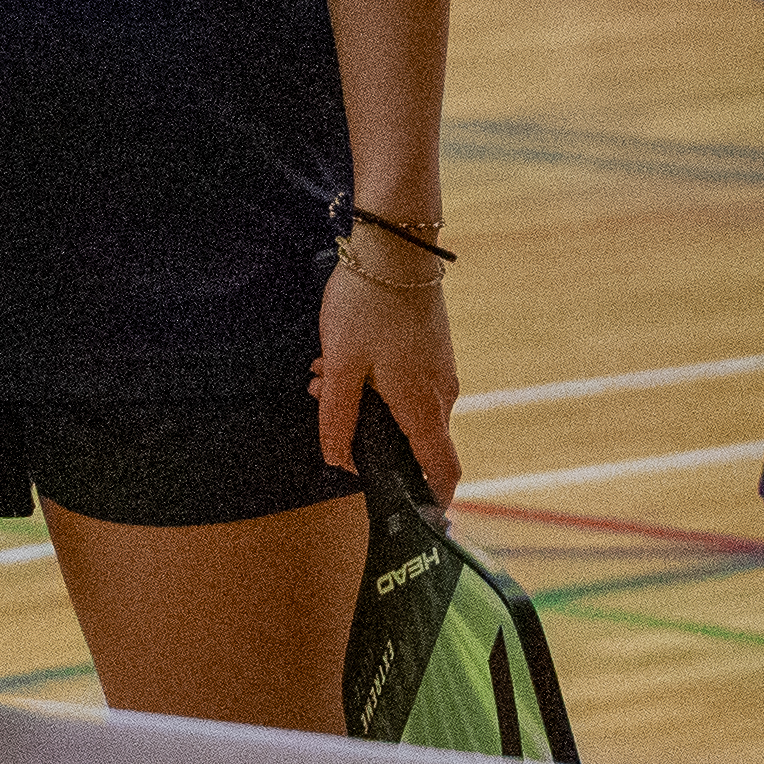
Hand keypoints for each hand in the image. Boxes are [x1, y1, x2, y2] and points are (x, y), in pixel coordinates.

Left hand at [311, 254, 459, 499]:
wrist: (394, 245)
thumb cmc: (366, 305)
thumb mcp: (340, 366)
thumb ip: (338, 420)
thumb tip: (338, 461)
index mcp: (423, 407)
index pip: (442, 472)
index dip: (431, 501)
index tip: (413, 518)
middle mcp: (441, 393)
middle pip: (412, 441)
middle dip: (367, 437)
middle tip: (325, 410)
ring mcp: (439, 369)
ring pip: (402, 407)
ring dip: (362, 402)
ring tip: (322, 375)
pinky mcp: (431, 349)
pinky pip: (405, 383)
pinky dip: (373, 381)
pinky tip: (338, 358)